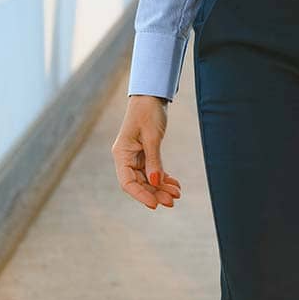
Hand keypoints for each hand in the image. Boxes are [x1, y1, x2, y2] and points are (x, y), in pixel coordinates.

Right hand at [112, 94, 183, 209]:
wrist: (151, 95)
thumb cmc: (148, 112)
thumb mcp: (152, 137)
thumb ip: (154, 161)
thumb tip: (155, 182)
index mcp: (121, 154)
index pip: (127, 182)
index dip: (140, 195)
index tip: (155, 205)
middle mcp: (126, 157)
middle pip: (139, 183)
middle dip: (155, 193)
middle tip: (172, 201)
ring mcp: (135, 156)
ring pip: (147, 179)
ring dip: (161, 187)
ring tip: (176, 194)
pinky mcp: (145, 153)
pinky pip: (152, 171)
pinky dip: (163, 178)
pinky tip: (174, 184)